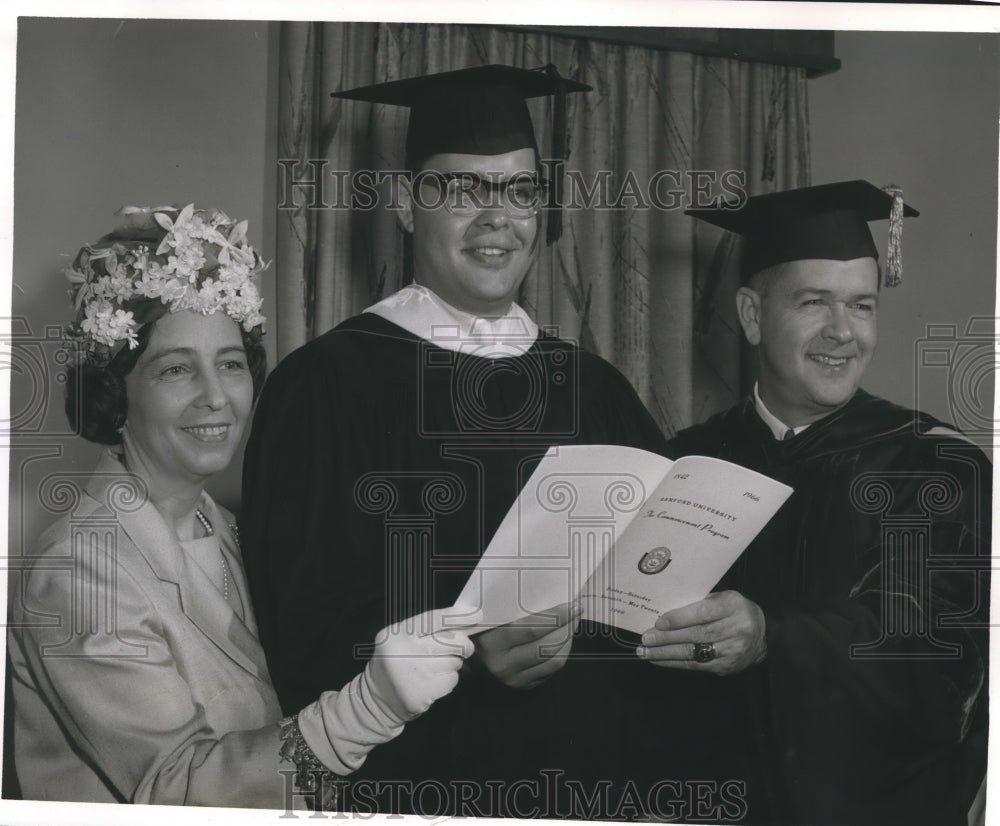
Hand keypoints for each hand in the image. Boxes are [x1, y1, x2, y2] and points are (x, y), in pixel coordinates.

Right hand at [366, 606, 480, 721]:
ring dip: (452, 664)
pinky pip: (452, 680)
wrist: (377, 700)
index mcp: (396, 634)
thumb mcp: (402, 639)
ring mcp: (412, 675)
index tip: (475, 614)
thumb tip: (463, 622)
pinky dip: (448, 680)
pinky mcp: (422, 695)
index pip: (432, 619)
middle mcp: (403, 653)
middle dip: (463, 645)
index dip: (456, 616)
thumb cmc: (396, 663)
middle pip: (451, 642)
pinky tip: (433, 681)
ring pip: (454, 662)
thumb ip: (428, 629)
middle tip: (463, 648)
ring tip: (435, 668)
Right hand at [474, 602, 579, 688]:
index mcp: (492, 643)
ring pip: (554, 661)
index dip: (556, 616)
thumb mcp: (490, 618)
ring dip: (568, 640)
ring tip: (572, 624)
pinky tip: (564, 639)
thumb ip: (513, 610)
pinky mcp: (524, 687)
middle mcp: (503, 665)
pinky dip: (563, 653)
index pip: (531, 629)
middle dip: (567, 626)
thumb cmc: (481, 632)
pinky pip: (551, 670)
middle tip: (576, 610)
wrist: (469, 660)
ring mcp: (515, 679)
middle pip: (547, 646)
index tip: (571, 604)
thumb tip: (549, 595)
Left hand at [636, 591, 765, 675]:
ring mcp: (732, 650)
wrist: (763, 634)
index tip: (659, 622)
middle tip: (645, 639)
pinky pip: (696, 665)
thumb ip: (699, 602)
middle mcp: (736, 629)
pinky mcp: (726, 666)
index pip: (704, 613)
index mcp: (733, 606)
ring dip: (665, 653)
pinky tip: (659, 660)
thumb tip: (665, 611)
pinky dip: (674, 662)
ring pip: (693, 652)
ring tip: (645, 652)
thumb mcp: (722, 598)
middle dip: (667, 638)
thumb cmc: (734, 611)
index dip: (680, 618)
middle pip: (696, 634)